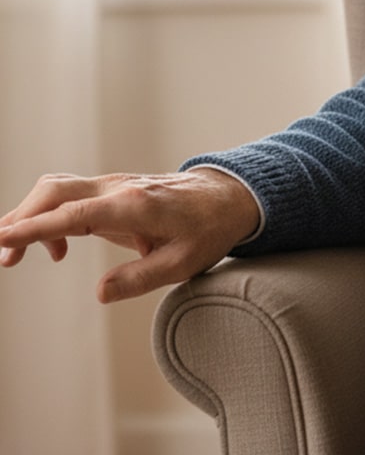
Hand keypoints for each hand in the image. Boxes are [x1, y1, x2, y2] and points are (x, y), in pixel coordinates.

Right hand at [0, 169, 260, 302]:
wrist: (228, 197)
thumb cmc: (209, 230)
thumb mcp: (183, 264)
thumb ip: (141, 278)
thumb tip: (100, 294)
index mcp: (134, 206)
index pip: (73, 213)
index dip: (35, 227)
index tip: (2, 239)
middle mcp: (120, 188)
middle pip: (55, 191)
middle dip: (22, 220)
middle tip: (5, 258)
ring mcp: (116, 185)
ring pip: (59, 189)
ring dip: (31, 217)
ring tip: (16, 258)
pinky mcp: (115, 190)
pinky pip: (72, 196)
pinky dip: (52, 218)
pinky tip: (60, 251)